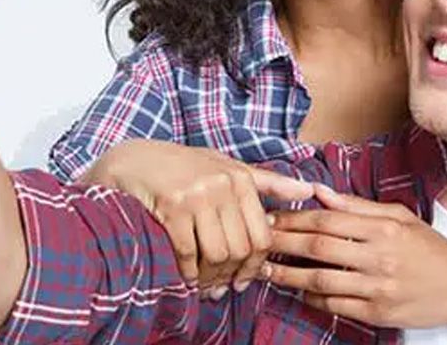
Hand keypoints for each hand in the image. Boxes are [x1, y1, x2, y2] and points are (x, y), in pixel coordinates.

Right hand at [82, 139, 314, 296]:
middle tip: (221, 286)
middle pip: (241, 249)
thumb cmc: (186, 166)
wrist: (136, 160)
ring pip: (217, 254)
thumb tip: (309, 189)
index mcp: (241, 177)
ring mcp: (198, 195)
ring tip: (204, 282)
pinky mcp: (172, 207)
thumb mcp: (228, 167)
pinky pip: (188, 254)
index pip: (263, 236)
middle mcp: (223, 185)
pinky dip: (188, 273)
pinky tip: (186, 276)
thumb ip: (268, 182)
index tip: (245, 278)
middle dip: (232, 274)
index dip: (256, 265)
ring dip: (210, 277)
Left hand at [262, 183, 446, 327]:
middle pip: (318, 247)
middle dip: (283, 243)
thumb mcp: (397, 215)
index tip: (272, 217)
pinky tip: (297, 292)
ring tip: (266, 270)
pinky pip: (335, 306)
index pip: (327, 219)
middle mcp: (377, 256)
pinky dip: (312, 299)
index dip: (295, 217)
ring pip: (321, 280)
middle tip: (258, 240)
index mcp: (382, 227)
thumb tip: (319, 192)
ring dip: (288, 275)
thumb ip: (356, 205)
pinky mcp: (378, 314)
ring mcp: (377, 287)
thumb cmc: (428, 246)